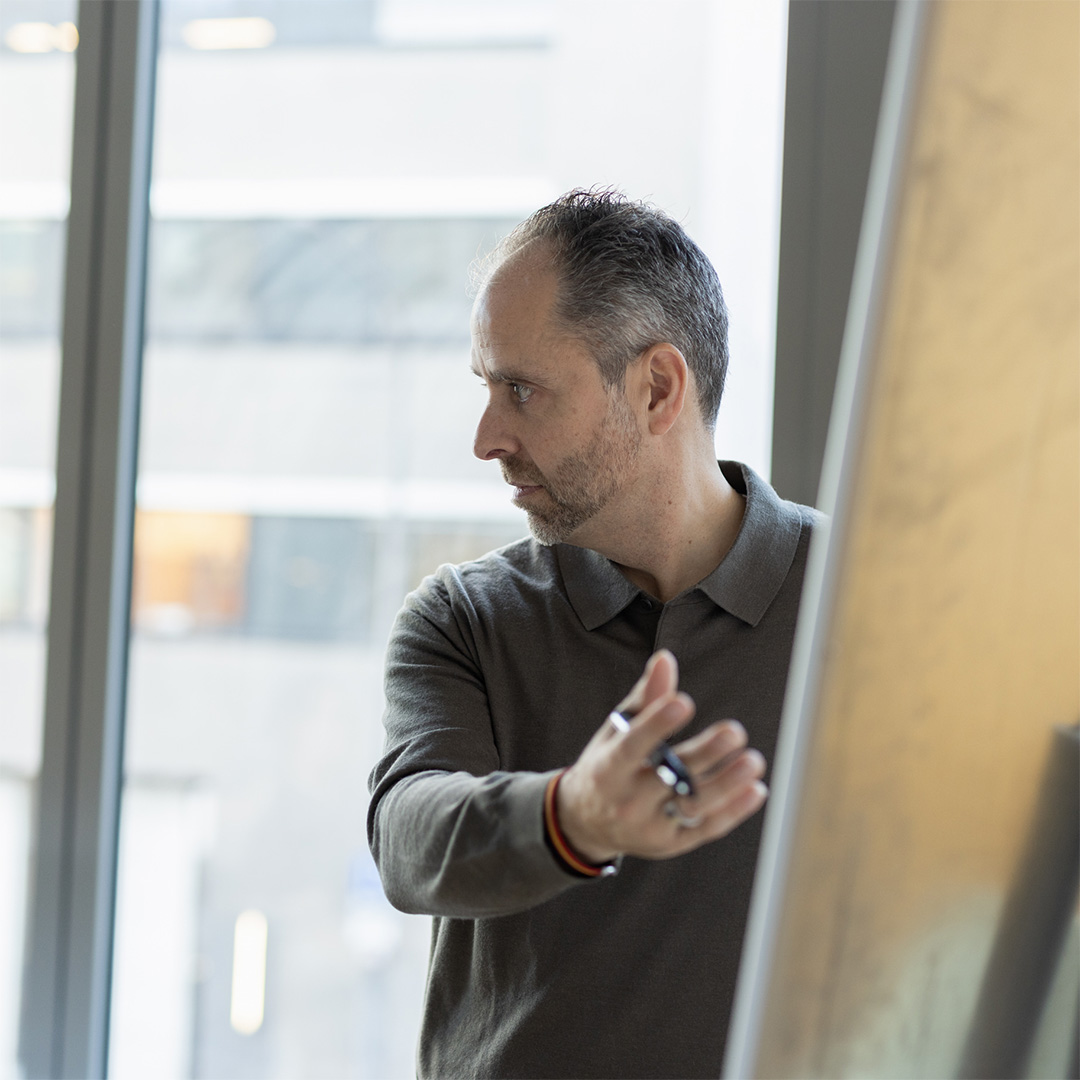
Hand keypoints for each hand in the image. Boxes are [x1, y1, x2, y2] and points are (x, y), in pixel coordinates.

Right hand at [556, 649, 767, 861]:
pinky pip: (705, 829)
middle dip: (705, 754)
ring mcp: (650, 825)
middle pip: (670, 776)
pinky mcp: (671, 843)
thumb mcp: (615, 731)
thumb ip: (644, 698)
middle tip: (734, 732)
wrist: (586, 823)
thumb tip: (665, 659)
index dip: (656, 724)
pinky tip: (755, 789)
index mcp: (608, 768)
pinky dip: (733, 811)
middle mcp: (627, 799)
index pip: (632, 745)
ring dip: (727, 784)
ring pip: (693, 806)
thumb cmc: (606, 766)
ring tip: (753, 761)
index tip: (682, 702)